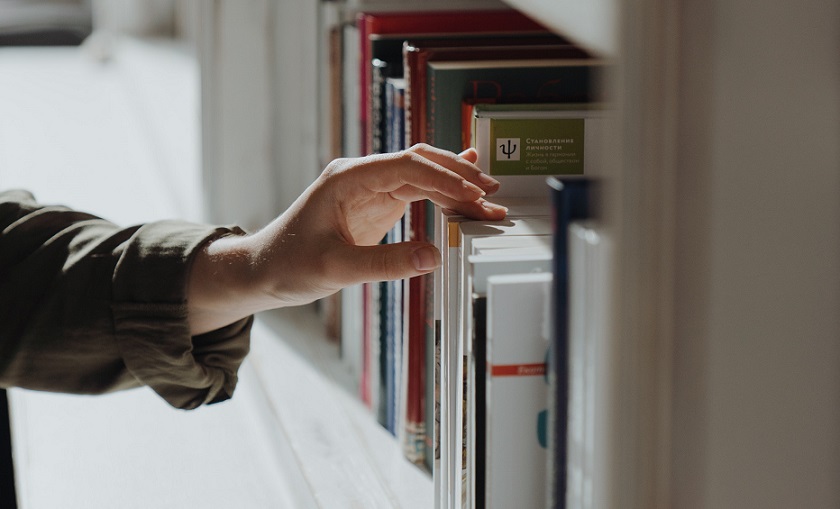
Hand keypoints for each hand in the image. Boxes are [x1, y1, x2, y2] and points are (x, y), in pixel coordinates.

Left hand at [188, 144, 506, 333]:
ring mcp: (370, 188)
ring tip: (488, 201)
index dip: (443, 178)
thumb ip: (385, 263)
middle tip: (492, 194)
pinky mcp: (375, 205)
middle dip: (458, 176)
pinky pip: (416, 192)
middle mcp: (361, 176)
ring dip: (455, 186)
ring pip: (422, 176)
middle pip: (420, 163)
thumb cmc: (289, 265)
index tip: (472, 195)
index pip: (406, 167)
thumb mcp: (336, 269)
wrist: (264, 270)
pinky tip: (465, 189)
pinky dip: (442, 195)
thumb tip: (433, 257)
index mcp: (348, 178)